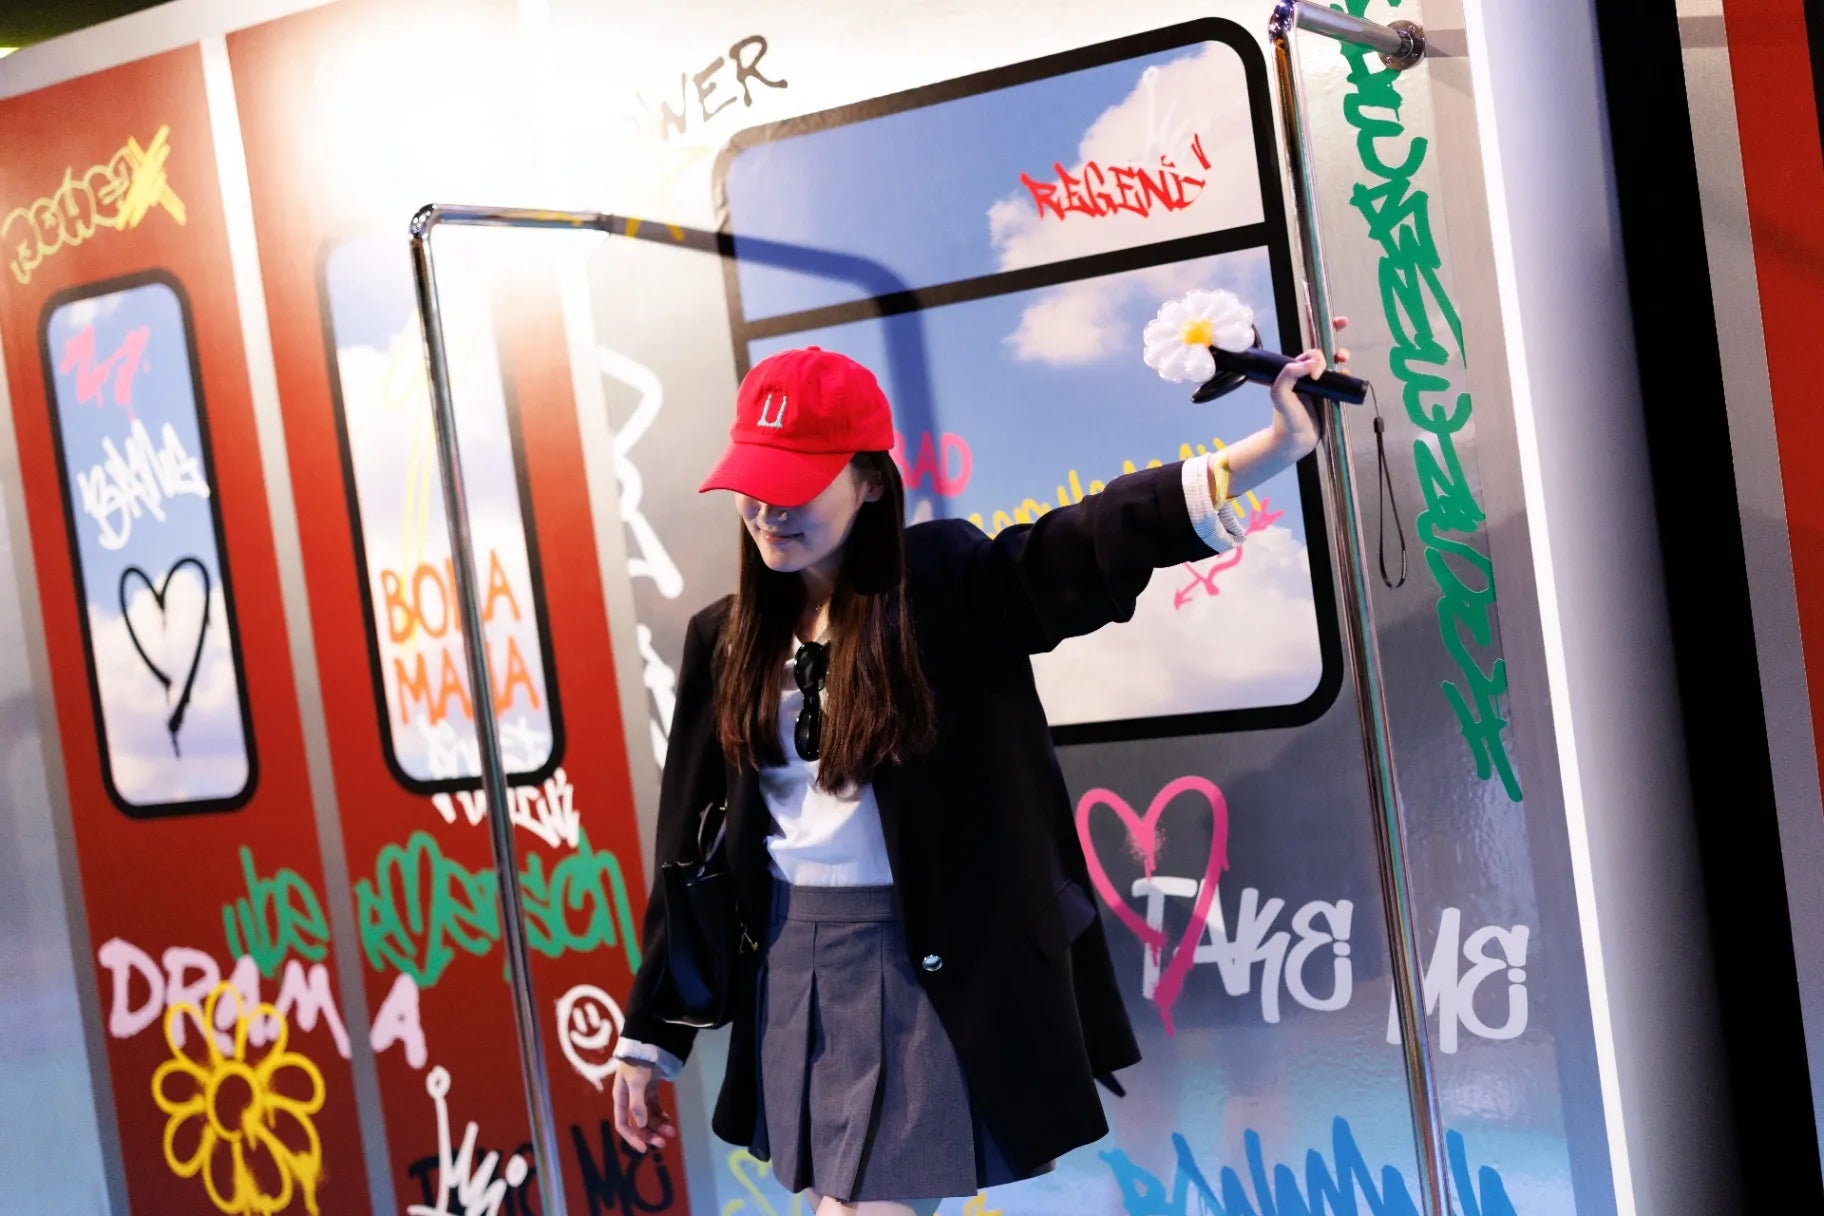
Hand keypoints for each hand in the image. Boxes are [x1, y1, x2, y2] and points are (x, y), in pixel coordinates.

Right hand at [611, 1058, 677, 1153]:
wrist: (649, 1044)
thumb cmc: (638, 1062)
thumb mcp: (636, 1082)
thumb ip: (637, 1104)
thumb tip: (640, 1125)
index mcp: (621, 1099)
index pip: (623, 1124)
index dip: (632, 1138)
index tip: (644, 1149)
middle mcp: (630, 1100)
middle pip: (638, 1124)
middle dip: (649, 1134)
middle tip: (663, 1143)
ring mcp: (641, 1096)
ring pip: (648, 1118)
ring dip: (658, 1127)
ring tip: (671, 1132)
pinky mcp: (650, 1092)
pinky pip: (655, 1110)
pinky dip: (662, 1117)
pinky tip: (670, 1123)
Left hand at [1268, 316, 1349, 458]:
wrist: (1295, 441)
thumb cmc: (1284, 417)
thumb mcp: (1279, 394)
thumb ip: (1289, 375)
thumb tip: (1311, 363)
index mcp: (1294, 369)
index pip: (1307, 346)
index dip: (1321, 329)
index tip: (1337, 322)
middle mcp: (1307, 374)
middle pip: (1323, 350)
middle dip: (1334, 343)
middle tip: (1340, 355)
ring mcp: (1320, 384)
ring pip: (1333, 363)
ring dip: (1341, 357)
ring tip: (1342, 363)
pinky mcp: (1330, 394)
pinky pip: (1340, 379)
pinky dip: (1345, 374)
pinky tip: (1344, 376)